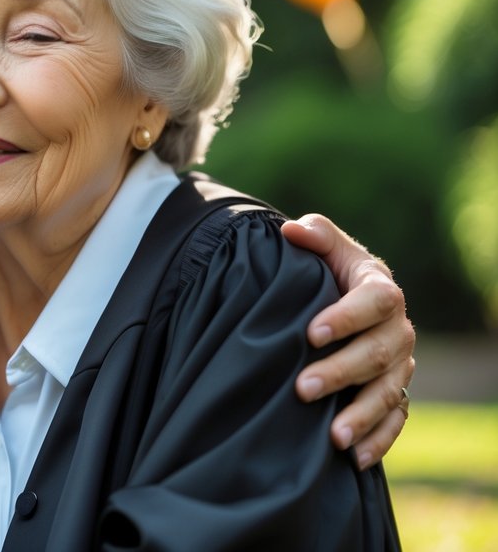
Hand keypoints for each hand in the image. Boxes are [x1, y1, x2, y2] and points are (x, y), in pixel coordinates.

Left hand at [282, 215, 415, 468]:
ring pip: (388, 393)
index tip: (311, 333)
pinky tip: (356, 459)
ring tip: (333, 437)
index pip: (375, 302)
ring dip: (361, 415)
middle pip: (377, 354)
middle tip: (302, 389)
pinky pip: (395, 419)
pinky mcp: (396, 393)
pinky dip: (379, 440)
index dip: (346, 318)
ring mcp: (401, 365)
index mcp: (381, 290)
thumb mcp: (324, 248)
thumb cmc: (328, 272)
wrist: (343, 302)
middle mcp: (398, 330)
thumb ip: (314, 235)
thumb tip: (290, 231)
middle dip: (340, 373)